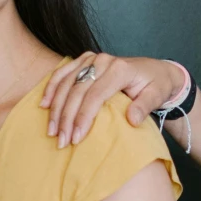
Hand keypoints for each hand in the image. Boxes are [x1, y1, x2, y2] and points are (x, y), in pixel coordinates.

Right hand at [41, 53, 183, 147]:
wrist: (156, 70)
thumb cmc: (156, 85)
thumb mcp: (157, 95)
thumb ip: (144, 106)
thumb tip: (132, 120)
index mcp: (119, 69)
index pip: (95, 96)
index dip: (83, 118)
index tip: (76, 138)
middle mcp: (102, 60)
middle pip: (77, 91)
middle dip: (66, 118)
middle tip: (61, 141)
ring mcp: (91, 59)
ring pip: (66, 83)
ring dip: (55, 107)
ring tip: (51, 130)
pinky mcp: (84, 61)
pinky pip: (63, 73)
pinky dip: (51, 88)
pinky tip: (43, 105)